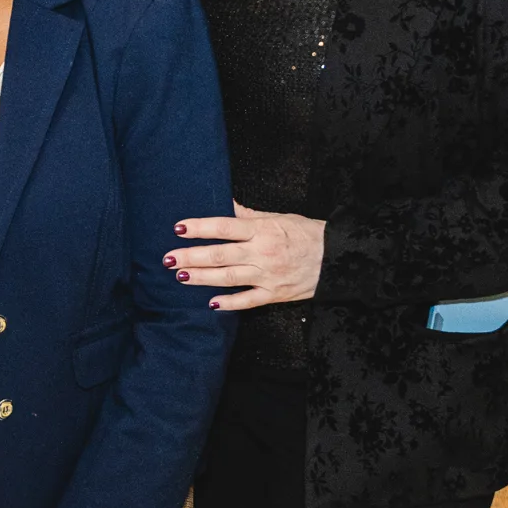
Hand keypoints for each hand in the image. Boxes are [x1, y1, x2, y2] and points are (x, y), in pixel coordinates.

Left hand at [164, 202, 326, 308]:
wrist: (340, 258)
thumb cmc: (309, 234)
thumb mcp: (280, 217)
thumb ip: (250, 215)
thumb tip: (226, 204)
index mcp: (264, 230)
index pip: (225, 227)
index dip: (201, 227)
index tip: (180, 228)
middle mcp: (263, 253)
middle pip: (220, 255)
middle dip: (191, 256)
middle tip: (168, 258)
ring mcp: (268, 275)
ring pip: (229, 278)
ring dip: (202, 278)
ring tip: (180, 276)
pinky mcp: (275, 294)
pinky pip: (248, 301)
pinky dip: (229, 303)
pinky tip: (210, 303)